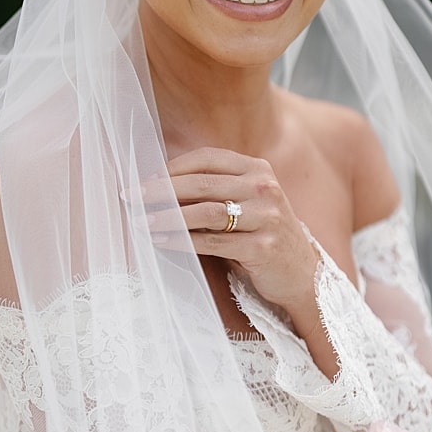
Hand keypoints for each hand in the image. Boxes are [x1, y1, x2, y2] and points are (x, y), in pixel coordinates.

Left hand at [143, 149, 332, 365]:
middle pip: (203, 183)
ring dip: (168, 217)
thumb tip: (157, 183)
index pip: (208, 158)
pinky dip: (183, 241)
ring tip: (142, 221)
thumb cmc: (261, 234)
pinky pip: (213, 242)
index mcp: (258, 169)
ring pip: (206, 212)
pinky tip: (162, 241)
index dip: (172, 167)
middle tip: (131, 197)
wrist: (301, 273)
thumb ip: (214, 189)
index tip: (143, 178)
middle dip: (161, 190)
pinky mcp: (263, 247)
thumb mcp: (246, 202)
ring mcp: (267, 217)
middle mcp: (264, 188)